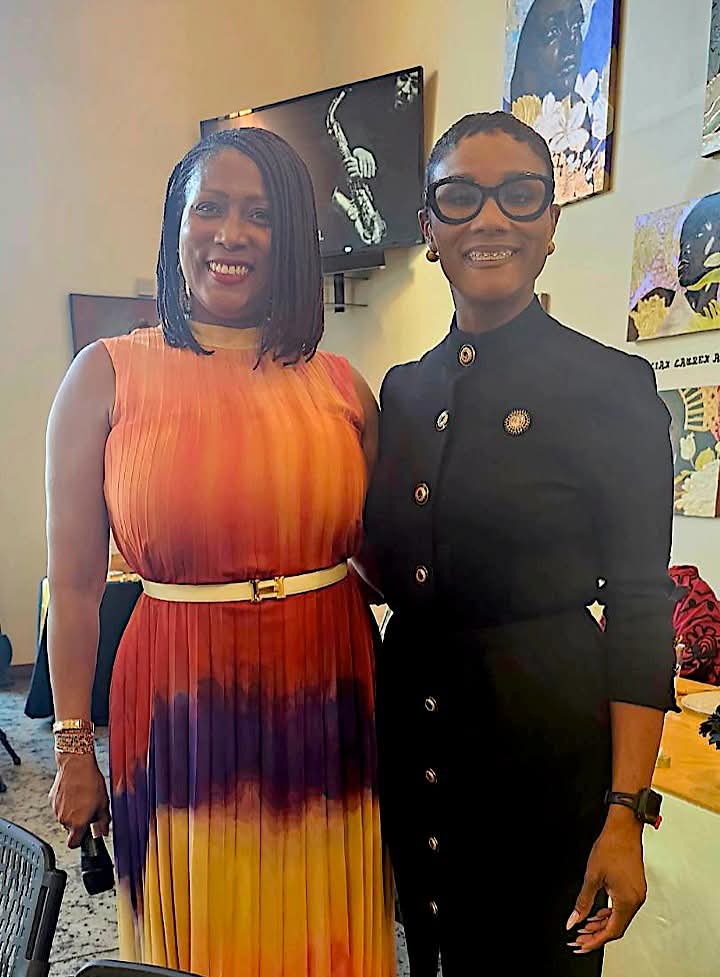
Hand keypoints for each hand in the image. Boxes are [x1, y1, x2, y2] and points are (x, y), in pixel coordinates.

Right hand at [49, 752, 110, 848]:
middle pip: (70, 829)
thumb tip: (104, 831)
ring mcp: (56, 810)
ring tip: (82, 798)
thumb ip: (103, 821)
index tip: (86, 835)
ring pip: (65, 818)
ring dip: (73, 812)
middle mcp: (64, 819)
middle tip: (88, 809)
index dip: (80, 841)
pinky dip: (66, 804)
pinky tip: (74, 793)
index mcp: (77, 823)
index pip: (73, 844)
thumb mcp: (103, 802)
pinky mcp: (52, 801)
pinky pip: (60, 808)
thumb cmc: (90, 782)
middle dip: (79, 823)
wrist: (76, 764)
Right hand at [345, 147, 376, 180]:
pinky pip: (360, 162)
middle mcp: (367, 156)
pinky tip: (360, 171)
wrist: (357, 150)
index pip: (372, 164)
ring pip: (364, 164)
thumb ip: (371, 163)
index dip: (373, 170)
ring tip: (364, 176)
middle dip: (369, 171)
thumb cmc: (363, 156)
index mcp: (370, 157)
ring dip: (364, 171)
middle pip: (369, 165)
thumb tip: (375, 168)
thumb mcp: (368, 158)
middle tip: (368, 177)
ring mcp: (363, 156)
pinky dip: (360, 167)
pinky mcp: (359, 156)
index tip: (373, 175)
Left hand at [566, 811, 645, 954]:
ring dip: (602, 923)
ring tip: (585, 927)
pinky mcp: (636, 887)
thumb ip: (583, 902)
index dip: (595, 940)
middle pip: (617, 927)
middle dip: (597, 934)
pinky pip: (623, 907)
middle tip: (580, 938)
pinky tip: (598, 912)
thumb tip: (574, 920)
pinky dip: (609, 912)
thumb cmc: (611, 847)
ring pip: (620, 917)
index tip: (583, 945)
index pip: (612, 931)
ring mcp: (637, 894)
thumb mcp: (592, 877)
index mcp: (627, 900)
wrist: (624, 829)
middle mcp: (636, 900)